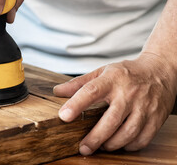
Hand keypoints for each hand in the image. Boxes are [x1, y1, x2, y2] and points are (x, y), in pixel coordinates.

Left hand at [53, 52, 176, 154]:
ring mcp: (144, 107)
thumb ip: (78, 83)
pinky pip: (142, 139)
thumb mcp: (102, 72)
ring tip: (100, 146)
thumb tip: (57, 91)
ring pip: (127, 132)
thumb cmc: (127, 73)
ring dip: (111, 144)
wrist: (160, 71)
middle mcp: (128, 93)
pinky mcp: (156, 118)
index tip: (63, 116)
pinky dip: (128, 146)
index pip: (91, 91)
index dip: (76, 104)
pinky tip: (119, 144)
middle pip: (111, 119)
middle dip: (95, 137)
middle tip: (83, 147)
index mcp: (112, 79)